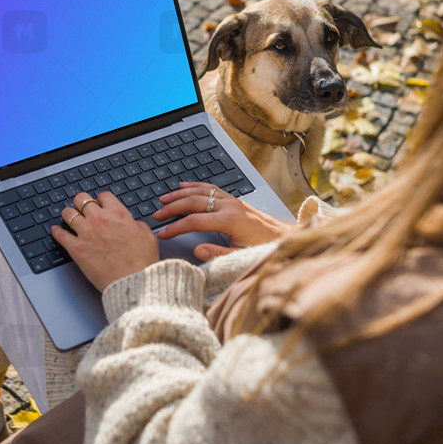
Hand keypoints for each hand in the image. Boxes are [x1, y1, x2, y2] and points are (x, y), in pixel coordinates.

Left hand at [51, 191, 159, 291]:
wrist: (133, 282)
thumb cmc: (142, 263)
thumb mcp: (148, 237)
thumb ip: (137, 225)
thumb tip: (131, 224)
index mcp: (118, 214)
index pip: (103, 196)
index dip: (101, 201)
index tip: (99, 205)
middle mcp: (100, 219)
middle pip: (81, 199)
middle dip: (81, 203)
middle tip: (81, 208)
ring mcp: (86, 233)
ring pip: (68, 213)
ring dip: (68, 214)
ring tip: (68, 218)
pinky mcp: (77, 249)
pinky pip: (60, 235)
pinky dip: (57, 232)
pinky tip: (57, 231)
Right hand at [152, 182, 291, 260]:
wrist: (285, 239)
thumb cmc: (265, 248)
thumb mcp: (241, 256)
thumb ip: (218, 254)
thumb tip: (197, 250)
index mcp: (229, 221)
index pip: (194, 221)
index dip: (175, 227)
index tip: (162, 233)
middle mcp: (230, 206)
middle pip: (193, 202)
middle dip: (173, 207)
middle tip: (157, 214)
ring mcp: (233, 201)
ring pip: (201, 192)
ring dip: (181, 194)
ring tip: (165, 198)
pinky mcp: (236, 200)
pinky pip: (212, 188)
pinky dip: (196, 186)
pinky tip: (186, 186)